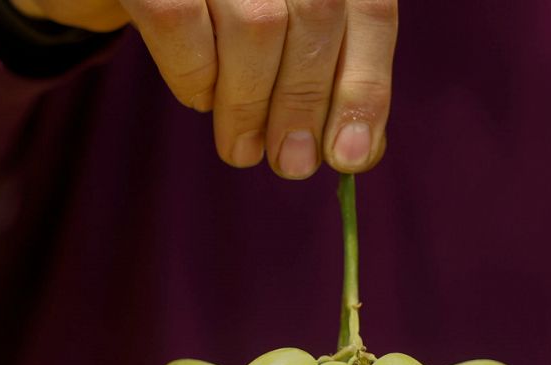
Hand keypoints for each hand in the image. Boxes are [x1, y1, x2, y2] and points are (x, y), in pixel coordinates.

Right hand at [12, 0, 396, 178]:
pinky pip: (182, 26)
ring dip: (251, 104)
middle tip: (291, 163)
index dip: (366, 84)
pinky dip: (195, 78)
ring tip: (242, 147)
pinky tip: (199, 99)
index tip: (351, 156)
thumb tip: (358, 149)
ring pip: (257, 26)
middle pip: (316, 17)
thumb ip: (323, 77)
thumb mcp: (276, 38)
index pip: (368, 6)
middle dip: (306, 103)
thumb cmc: (213, 14)